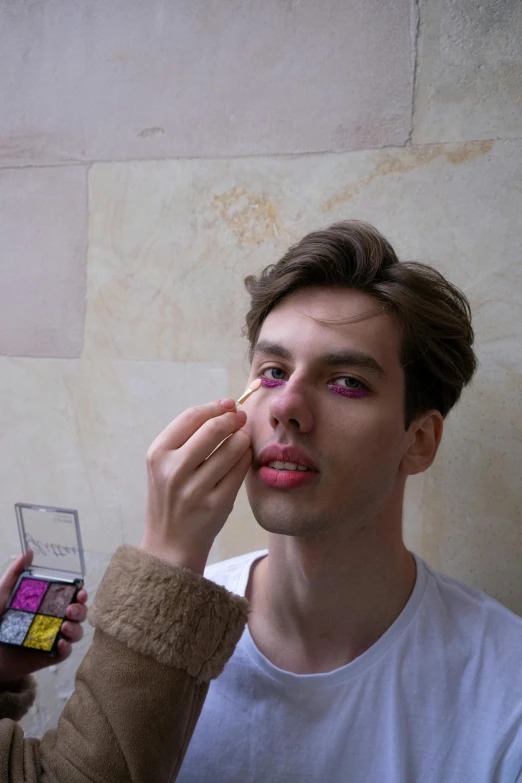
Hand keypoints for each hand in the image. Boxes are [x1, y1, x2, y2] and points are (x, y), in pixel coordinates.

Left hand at [0, 550, 88, 682]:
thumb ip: (15, 573)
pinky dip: (67, 647)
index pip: (70, 596)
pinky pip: (65, 652)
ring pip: (76, 632)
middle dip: (81, 610)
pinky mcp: (48, 656)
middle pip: (78, 614)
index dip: (80, 593)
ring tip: (65, 626)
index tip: (79, 591)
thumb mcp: (2, 592)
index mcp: (47, 604)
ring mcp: (51, 638)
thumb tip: (29, 552)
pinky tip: (60, 642)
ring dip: (76, 628)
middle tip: (70, 609)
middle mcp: (52, 619)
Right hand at [141, 398, 251, 573]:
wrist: (170, 544)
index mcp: (157, 455)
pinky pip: (240, 471)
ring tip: (242, 439)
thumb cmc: (171, 498)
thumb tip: (225, 408)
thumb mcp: (164, 466)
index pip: (190, 417)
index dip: (214, 407)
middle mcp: (174, 471)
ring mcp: (195, 489)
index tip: (228, 404)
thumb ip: (188, 438)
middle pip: (213, 429)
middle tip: (241, 417)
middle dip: (233, 418)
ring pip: (232, 448)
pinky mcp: (217, 504)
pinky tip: (243, 458)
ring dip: (242, 438)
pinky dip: (245, 459)